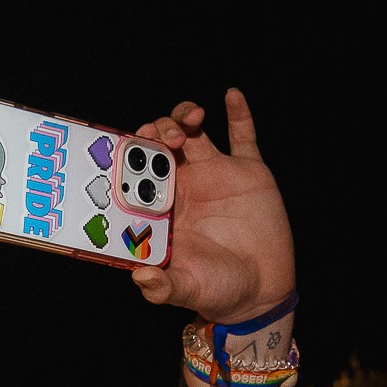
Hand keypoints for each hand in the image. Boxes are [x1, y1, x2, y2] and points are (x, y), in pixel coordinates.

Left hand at [129, 90, 294, 323]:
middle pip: (159, 144)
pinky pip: (243, 136)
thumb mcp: (187, 290)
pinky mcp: (248, 172)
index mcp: (160, 208)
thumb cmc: (217, 291)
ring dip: (184, 117)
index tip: (124, 148)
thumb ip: (162, 286)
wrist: (261, 291)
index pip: (134, 173)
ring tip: (191, 120)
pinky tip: (231, 96)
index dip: (127, 156)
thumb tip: (140, 277)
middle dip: (155, 132)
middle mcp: (183, 186)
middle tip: (162, 136)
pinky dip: (239, 113)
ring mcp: (215, 176)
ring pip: (193, 132)